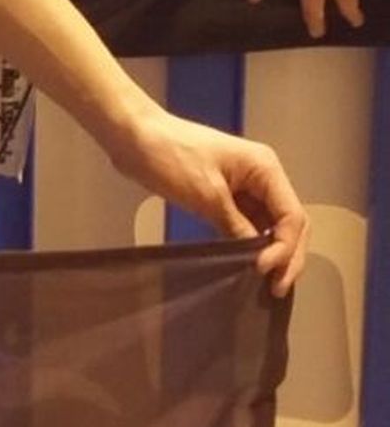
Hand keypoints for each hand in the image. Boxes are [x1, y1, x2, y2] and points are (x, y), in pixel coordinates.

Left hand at [106, 104, 307, 296]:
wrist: (135, 137)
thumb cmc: (171, 157)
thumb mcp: (206, 194)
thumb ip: (236, 226)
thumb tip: (258, 257)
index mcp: (265, 168)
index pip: (292, 215)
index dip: (285, 248)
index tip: (264, 271)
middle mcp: (262, 177)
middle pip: (289, 222)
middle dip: (287, 255)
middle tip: (276, 288)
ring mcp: (246, 187)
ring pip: (271, 226)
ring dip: (272, 253)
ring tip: (267, 285)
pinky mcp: (227, 197)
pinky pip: (249, 225)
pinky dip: (252, 245)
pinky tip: (248, 266)